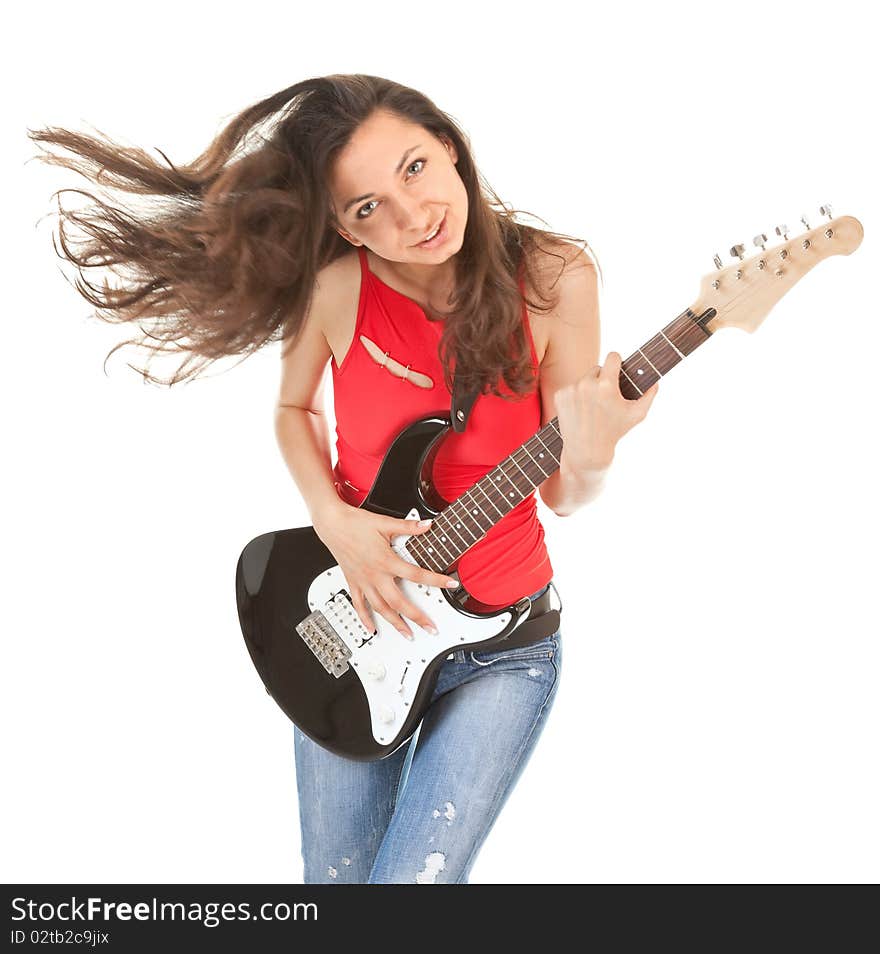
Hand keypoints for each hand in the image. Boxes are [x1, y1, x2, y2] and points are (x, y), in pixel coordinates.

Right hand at [312, 502, 459, 640]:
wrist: (333, 525)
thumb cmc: (356, 524)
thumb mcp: (385, 523)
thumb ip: (408, 527)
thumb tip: (427, 525)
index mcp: (386, 561)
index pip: (416, 574)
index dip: (436, 580)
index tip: (450, 584)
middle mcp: (375, 575)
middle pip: (399, 602)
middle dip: (416, 617)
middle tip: (430, 628)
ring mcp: (364, 582)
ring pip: (380, 608)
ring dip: (395, 623)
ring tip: (407, 634)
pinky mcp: (353, 583)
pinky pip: (359, 605)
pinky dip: (365, 619)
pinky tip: (372, 629)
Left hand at [554, 351, 658, 469]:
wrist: (586, 451)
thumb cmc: (614, 432)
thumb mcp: (637, 415)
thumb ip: (649, 395)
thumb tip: (655, 381)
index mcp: (606, 385)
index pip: (612, 356)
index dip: (617, 361)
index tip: (617, 366)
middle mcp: (586, 384)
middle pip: (597, 368)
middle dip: (602, 379)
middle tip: (606, 397)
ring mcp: (571, 390)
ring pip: (583, 379)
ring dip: (588, 388)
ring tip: (593, 407)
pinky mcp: (559, 396)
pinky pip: (571, 387)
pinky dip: (576, 396)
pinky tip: (581, 410)